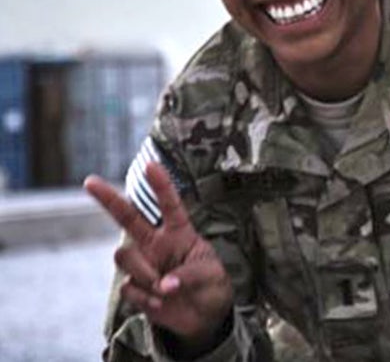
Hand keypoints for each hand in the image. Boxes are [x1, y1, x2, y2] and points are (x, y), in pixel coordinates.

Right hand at [84, 162, 233, 349]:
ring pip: (123, 255)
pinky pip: (129, 287)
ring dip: (145, 273)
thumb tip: (165, 285)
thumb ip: (189, 275)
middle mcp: (155, 244)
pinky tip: (161, 303)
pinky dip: (146, 298)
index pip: (169, 205)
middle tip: (89, 182)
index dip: (161, 185)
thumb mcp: (210, 275)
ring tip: (166, 290)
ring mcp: (142, 264)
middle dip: (107, 199)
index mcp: (179, 233)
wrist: (203, 316)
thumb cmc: (210, 285)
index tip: (151, 164)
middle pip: (127, 218)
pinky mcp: (135, 288)